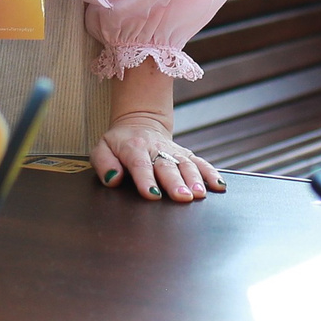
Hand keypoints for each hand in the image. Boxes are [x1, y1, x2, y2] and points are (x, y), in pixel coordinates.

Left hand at [92, 115, 224, 201]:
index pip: (140, 165)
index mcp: (133, 148)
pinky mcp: (185, 154)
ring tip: (199, 194)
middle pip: (167, 166)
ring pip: (186, 165)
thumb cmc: (119, 142)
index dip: (146, 180)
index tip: (152, 194)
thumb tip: (113, 179)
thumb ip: (104, 164)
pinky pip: (200, 163)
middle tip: (182, 197)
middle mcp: (156, 149)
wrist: (139, 123)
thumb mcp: (102, 148)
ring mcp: (173, 151)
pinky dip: (211, 173)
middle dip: (175, 182)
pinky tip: (219, 186)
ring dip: (194, 179)